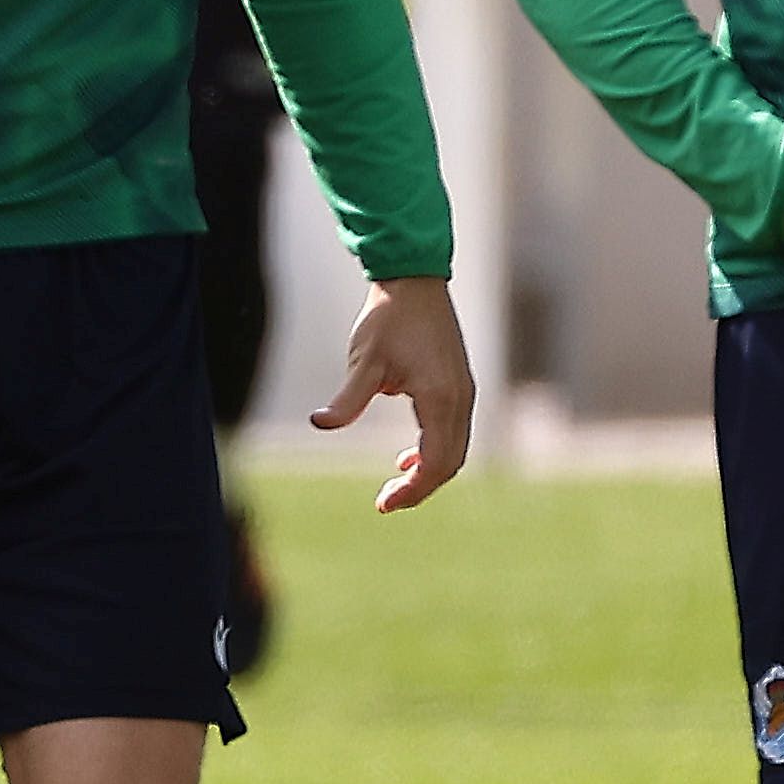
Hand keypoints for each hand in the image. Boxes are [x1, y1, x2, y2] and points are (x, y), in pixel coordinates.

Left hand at [315, 274, 476, 511]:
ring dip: (429, 471)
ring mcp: (464, 391)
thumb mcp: (363, 360)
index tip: (383, 504)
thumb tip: (320, 424)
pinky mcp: (459, 385)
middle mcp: (460, 398)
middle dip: (421, 488)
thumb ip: (347, 400)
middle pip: (450, 463)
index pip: (435, 463)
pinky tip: (407, 458)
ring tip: (395, 485)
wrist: (414, 280)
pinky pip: (454, 432)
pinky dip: (434, 451)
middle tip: (385, 501)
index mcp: (440, 397)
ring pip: (455, 450)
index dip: (412, 491)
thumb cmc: (388, 317)